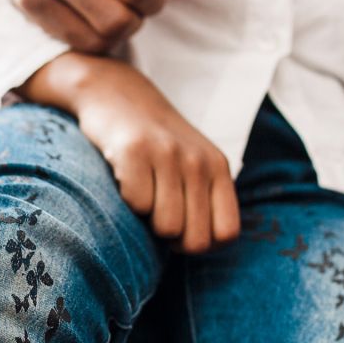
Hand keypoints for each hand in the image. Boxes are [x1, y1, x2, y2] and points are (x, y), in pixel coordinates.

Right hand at [18, 53, 240, 253]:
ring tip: (143, 192)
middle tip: (157, 213)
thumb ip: (206, 201)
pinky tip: (125, 176)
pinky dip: (125, 201)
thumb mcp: (194, 165)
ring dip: (147, 220)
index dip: (202, 243)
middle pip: (195, 240)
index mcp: (219, 168)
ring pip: (166, 227)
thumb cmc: (156, 144)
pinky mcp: (135, 150)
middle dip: (172, 239)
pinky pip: (136, 205)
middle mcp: (199, 161)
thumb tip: (201, 249)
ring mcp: (168, 154)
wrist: (116, 93)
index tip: (183, 229)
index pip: (226, 233)